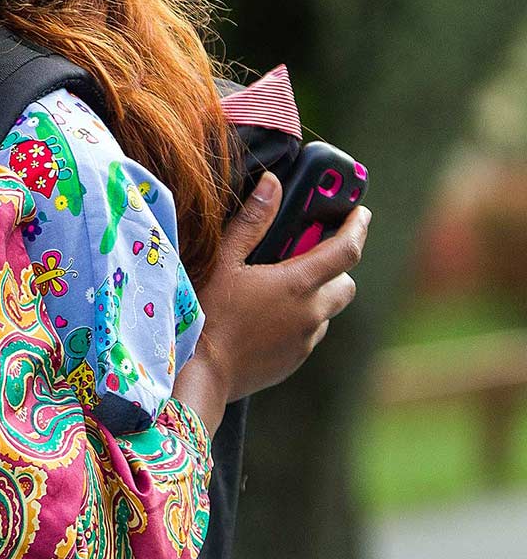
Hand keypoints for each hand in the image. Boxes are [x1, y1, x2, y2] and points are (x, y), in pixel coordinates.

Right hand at [178, 172, 368, 419]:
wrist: (200, 374)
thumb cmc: (206, 313)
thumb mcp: (223, 261)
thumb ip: (252, 221)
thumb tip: (272, 184)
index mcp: (297, 284)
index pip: (346, 250)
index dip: (356, 227)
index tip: (359, 213)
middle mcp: (311, 313)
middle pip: (345, 283)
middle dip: (336, 266)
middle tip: (309, 256)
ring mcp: (305, 341)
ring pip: (326, 311)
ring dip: (315, 296)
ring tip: (280, 289)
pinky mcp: (294, 361)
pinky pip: (308, 334)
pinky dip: (299, 320)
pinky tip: (267, 318)